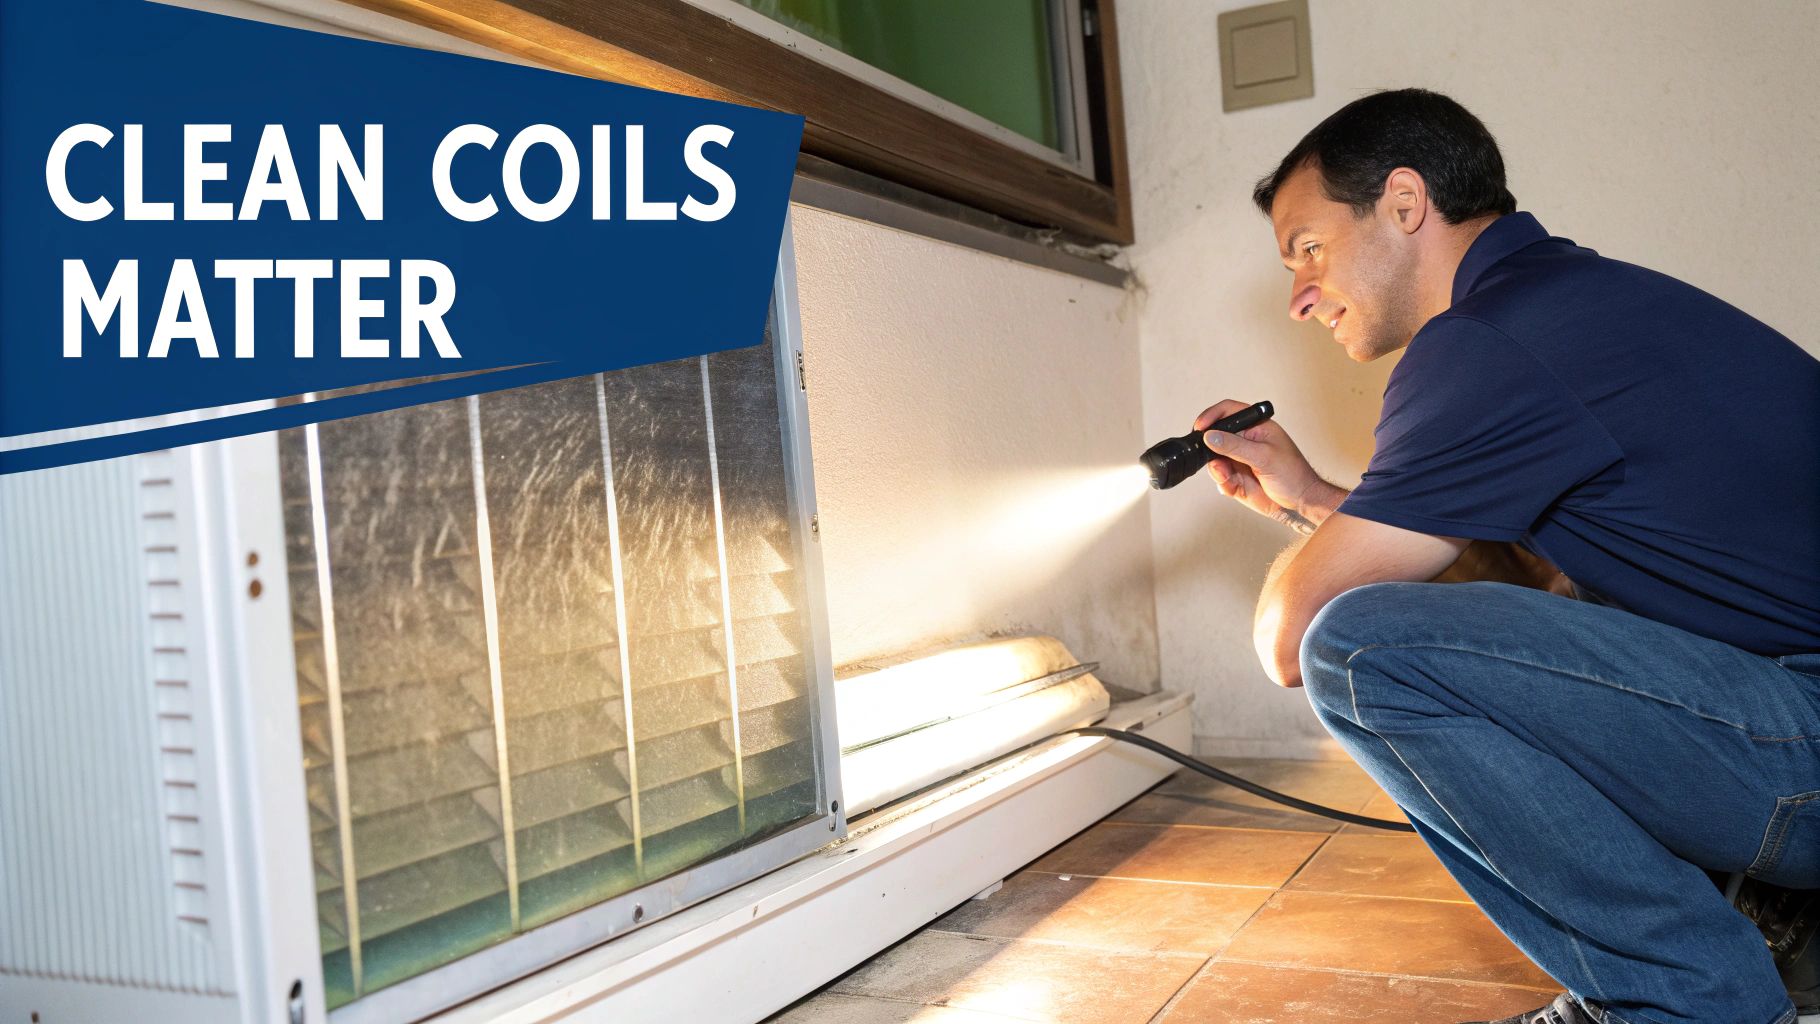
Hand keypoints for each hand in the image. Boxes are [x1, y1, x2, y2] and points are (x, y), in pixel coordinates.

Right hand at [1193, 399, 1342, 529]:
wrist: (1299, 502)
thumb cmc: (1293, 474)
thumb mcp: (1264, 456)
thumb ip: (1235, 446)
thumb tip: (1211, 436)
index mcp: (1256, 426)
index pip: (1228, 411)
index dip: (1211, 416)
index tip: (1200, 428)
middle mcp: (1245, 441)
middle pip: (1215, 437)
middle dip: (1210, 450)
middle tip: (1216, 461)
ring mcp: (1238, 459)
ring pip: (1214, 460)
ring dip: (1217, 470)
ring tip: (1227, 477)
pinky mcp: (1235, 477)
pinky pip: (1219, 478)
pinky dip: (1222, 483)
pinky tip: (1233, 486)